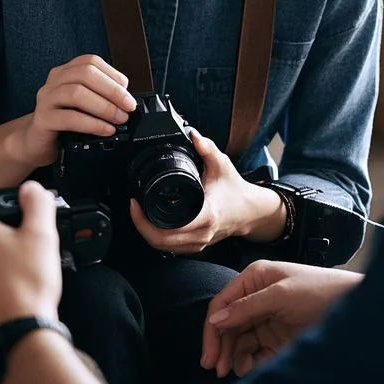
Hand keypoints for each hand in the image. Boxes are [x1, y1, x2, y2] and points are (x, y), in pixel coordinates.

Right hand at [18, 54, 136, 166]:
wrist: (35, 142)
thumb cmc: (63, 122)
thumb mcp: (83, 104)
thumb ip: (100, 96)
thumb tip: (126, 100)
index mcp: (65, 72)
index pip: (90, 62)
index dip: (112, 74)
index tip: (128, 90)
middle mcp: (54, 81)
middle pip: (85, 74)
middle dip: (112, 90)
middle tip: (128, 106)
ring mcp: (46, 99)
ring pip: (76, 93)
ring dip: (104, 106)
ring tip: (119, 118)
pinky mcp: (42, 119)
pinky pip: (69, 118)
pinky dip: (92, 124)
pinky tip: (106, 129)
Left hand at [129, 130, 283, 254]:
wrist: (250, 210)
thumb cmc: (236, 190)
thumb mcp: (222, 164)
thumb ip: (207, 148)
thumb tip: (193, 135)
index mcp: (205, 215)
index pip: (166, 229)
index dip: (144, 220)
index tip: (135, 203)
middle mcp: (201, 233)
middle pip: (159, 242)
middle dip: (140, 226)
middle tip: (133, 207)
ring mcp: (199, 243)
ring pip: (164, 247)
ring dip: (148, 233)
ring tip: (140, 213)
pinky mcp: (197, 245)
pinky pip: (171, 248)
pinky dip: (158, 238)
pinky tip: (153, 224)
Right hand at [201, 260, 361, 376]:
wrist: (352, 304)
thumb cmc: (318, 290)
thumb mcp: (281, 294)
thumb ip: (247, 306)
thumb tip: (216, 319)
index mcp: (253, 279)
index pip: (222, 304)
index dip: (212, 329)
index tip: (209, 355)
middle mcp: (256, 297)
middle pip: (228, 324)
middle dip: (222, 346)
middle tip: (217, 369)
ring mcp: (266, 317)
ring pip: (240, 339)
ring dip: (235, 355)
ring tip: (237, 370)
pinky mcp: (276, 336)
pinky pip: (256, 350)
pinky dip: (250, 360)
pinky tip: (250, 367)